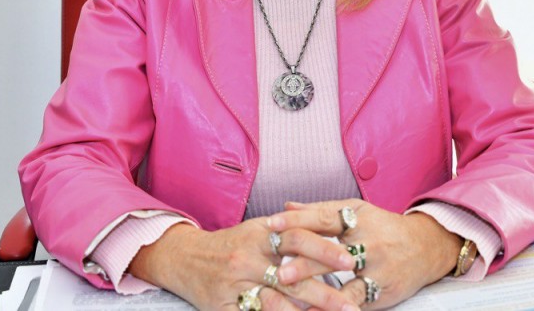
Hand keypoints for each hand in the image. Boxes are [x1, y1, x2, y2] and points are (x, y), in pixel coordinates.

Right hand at [130, 220, 358, 310]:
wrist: (183, 257)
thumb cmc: (229, 244)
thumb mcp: (257, 229)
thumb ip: (288, 229)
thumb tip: (329, 232)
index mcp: (260, 234)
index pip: (297, 238)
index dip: (325, 248)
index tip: (350, 260)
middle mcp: (248, 258)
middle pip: (292, 275)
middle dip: (325, 292)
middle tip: (351, 306)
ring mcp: (236, 284)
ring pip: (276, 302)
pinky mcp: (225, 306)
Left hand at [268, 200, 461, 308]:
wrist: (427, 247)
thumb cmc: (384, 227)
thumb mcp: (356, 211)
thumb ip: (320, 211)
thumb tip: (285, 206)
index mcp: (358, 217)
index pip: (323, 217)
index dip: (296, 220)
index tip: (270, 225)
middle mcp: (368, 241)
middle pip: (331, 251)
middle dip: (304, 262)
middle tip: (279, 270)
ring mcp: (377, 268)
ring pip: (344, 282)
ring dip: (318, 290)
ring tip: (295, 296)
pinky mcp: (383, 290)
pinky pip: (356, 302)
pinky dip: (336, 308)